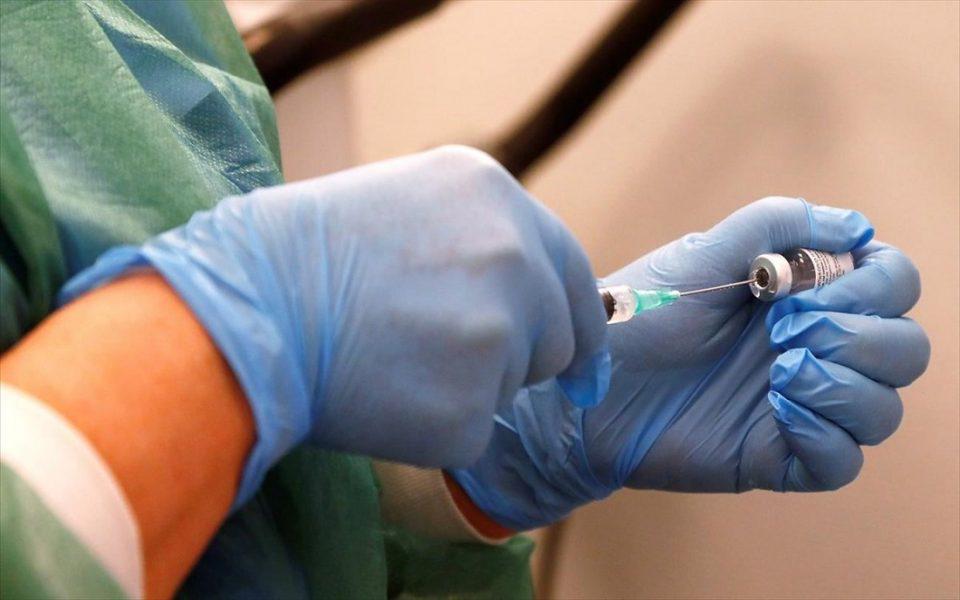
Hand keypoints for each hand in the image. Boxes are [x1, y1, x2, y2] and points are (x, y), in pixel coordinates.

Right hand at [60, 146, 608, 503]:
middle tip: (433, 350)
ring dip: (468, 386)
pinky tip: (380, 394)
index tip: (581, 368)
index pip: (572, 274)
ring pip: (513, 388)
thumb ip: (484, 239)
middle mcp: (514, 260)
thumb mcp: (408, 203)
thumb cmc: (305, 255)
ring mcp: (497, 337)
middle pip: (556, 339)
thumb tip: (536, 298)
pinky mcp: (468, 410)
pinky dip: (433, 428)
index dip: (575, 324)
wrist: (240, 308)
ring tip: (391, 356)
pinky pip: (471, 432)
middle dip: (515, 357)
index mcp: (498, 198)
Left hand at [451, 197, 929, 529]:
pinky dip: (827, 433)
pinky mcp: (778, 455)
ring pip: (885, 407)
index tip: (812, 287)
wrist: (584, 389)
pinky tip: (779, 410)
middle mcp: (813, 349)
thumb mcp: (698, 257)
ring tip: (781, 371)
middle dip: (862, 334)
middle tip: (786, 330)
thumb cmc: (636, 317)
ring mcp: (799, 405)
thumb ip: (771, 226)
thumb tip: (854, 228)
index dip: (876, 284)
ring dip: (846, 383)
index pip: (891, 284)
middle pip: (905, 348)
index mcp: (803, 296)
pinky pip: (844, 460)